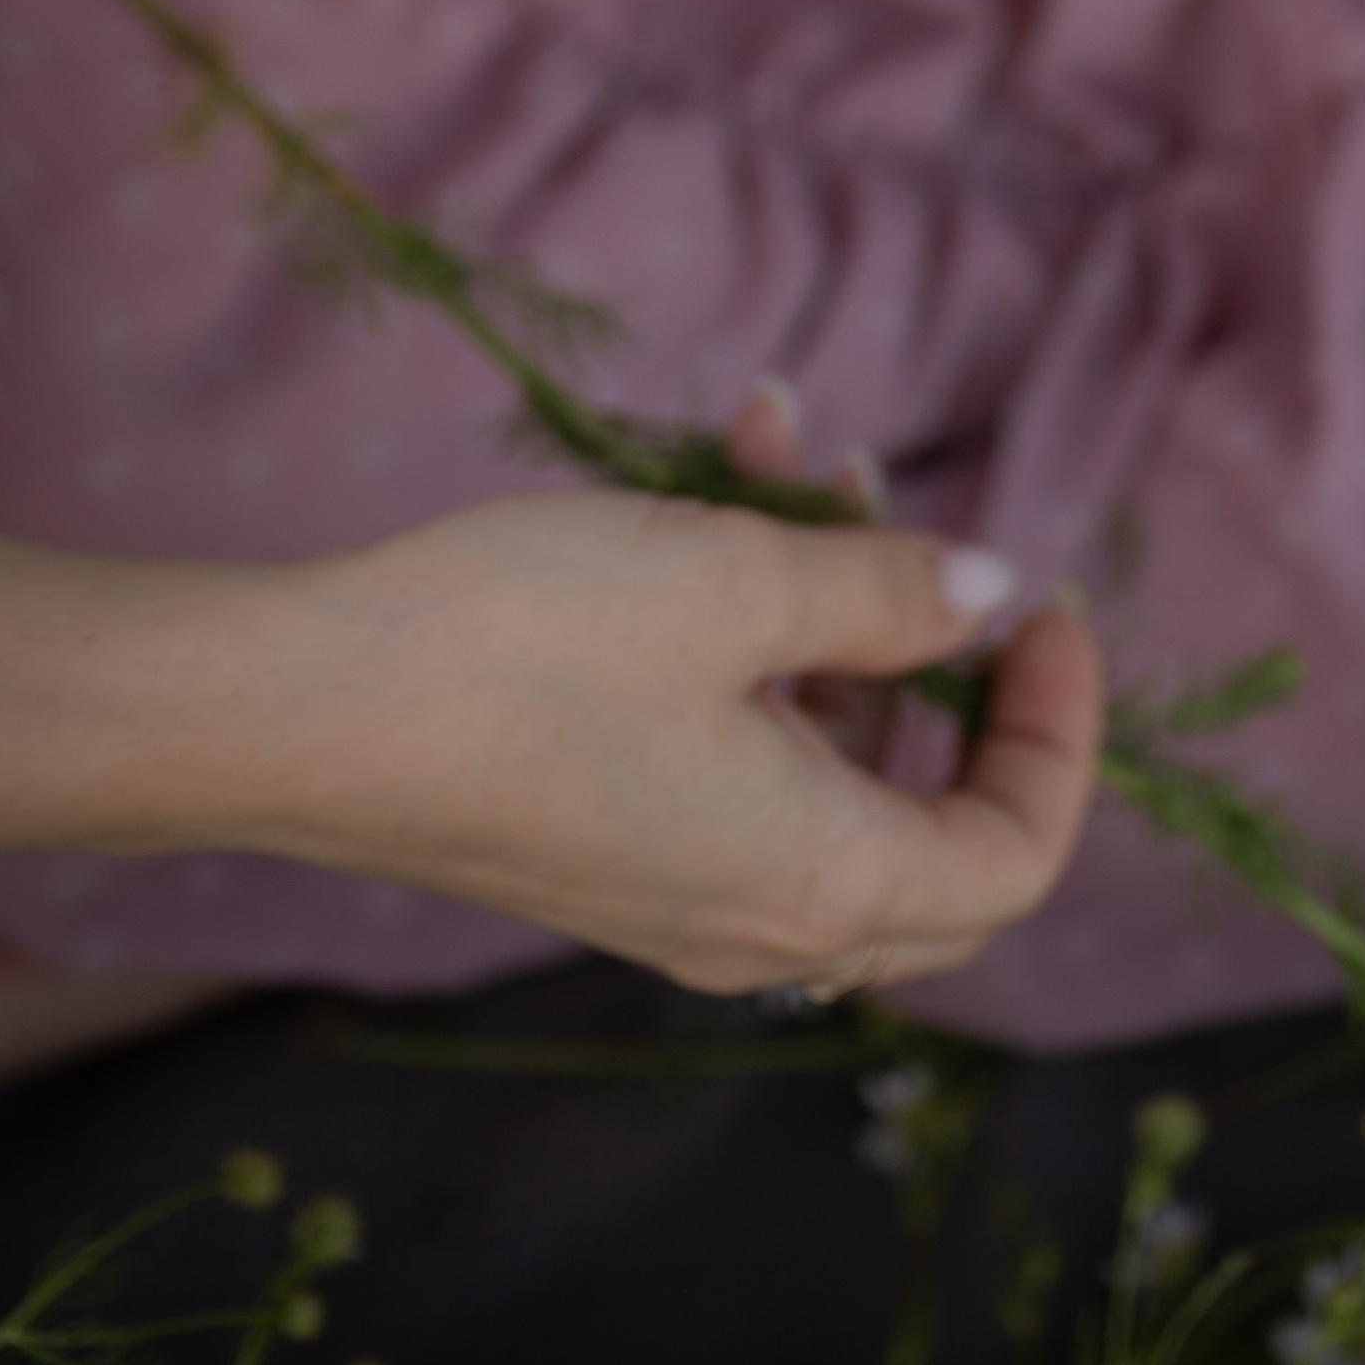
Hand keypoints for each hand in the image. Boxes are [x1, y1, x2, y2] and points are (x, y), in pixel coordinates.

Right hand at [263, 470, 1101, 994]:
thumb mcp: (733, 581)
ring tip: (797, 446)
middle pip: (936, 831)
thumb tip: (991, 594)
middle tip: (958, 566)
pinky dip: (747, 628)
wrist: (303, 706)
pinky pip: (732, 746)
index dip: (1061, 730)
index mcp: (820, 883)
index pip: (1018, 854)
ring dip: (832, 607)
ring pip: (824, 758)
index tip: (1051, 605)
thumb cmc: (526, 648)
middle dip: (958, 680)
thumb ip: (883, 592)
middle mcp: (759, 919)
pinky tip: (721, 472)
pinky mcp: (605, 838)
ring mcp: (674, 888)